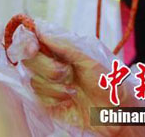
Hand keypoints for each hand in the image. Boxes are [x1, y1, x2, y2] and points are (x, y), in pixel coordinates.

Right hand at [21, 20, 144, 135]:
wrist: (117, 113)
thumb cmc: (109, 82)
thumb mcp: (90, 58)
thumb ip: (64, 44)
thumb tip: (40, 30)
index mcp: (58, 49)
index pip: (31, 39)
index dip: (27, 41)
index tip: (33, 47)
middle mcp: (49, 63)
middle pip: (27, 59)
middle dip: (47, 67)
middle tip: (67, 72)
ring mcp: (47, 83)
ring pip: (33, 79)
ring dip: (55, 86)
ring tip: (74, 90)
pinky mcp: (46, 102)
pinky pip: (38, 97)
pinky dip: (54, 98)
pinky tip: (68, 100)